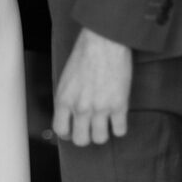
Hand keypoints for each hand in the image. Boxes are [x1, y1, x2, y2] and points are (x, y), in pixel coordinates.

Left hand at [53, 27, 131, 145]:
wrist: (104, 41)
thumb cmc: (84, 54)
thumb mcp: (66, 78)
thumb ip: (67, 98)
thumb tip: (69, 115)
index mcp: (64, 99)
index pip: (61, 130)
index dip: (67, 134)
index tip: (73, 131)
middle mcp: (80, 107)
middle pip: (81, 140)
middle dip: (85, 136)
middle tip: (90, 128)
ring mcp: (100, 108)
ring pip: (100, 139)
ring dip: (102, 133)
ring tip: (105, 123)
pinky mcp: (119, 105)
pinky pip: (120, 131)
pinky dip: (119, 127)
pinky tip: (118, 118)